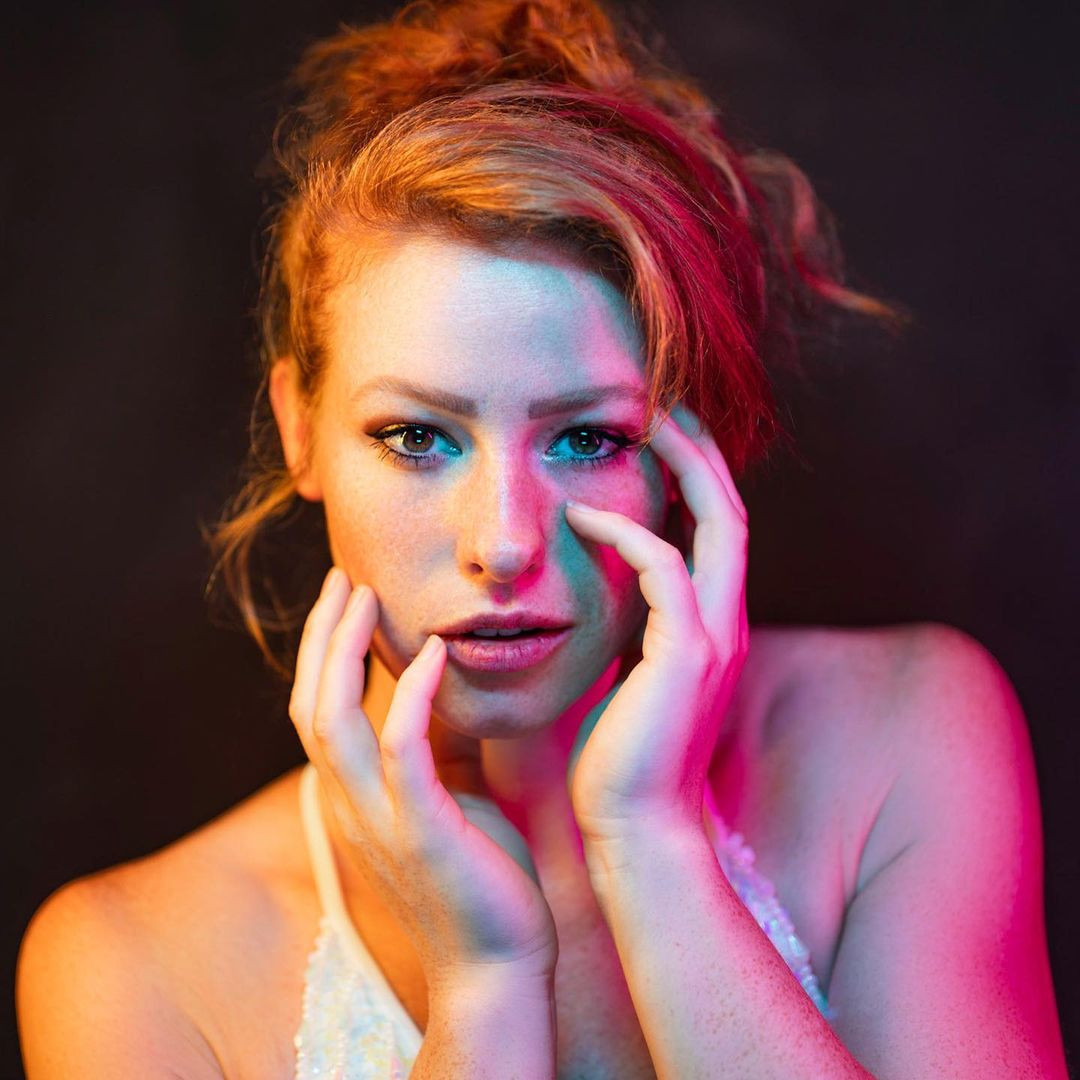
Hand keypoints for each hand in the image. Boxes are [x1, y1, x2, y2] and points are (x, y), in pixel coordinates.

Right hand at [288, 568, 558, 991]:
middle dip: (320, 636)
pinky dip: (410, 695)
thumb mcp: (446, 800)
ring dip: (344, 652)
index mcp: (355, 798)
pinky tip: (432, 654)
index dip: (321, 653)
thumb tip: (444, 693)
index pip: (317, 711)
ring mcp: (378, 821)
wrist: (498, 964)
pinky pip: (401, 750)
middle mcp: (350, 806)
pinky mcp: (420, 833)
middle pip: (309, 704)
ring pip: (333, 719)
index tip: (344, 598)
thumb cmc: (479, 878)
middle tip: (342, 578)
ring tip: (365, 597)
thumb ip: (434, 750)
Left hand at [564, 403, 748, 846]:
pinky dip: (628, 533)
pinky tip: (582, 514)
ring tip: (644, 425)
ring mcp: (713, 638)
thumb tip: (600, 593)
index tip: (664, 436)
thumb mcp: (632, 681)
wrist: (635, 827)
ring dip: (683, 469)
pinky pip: (665, 569)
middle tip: (665, 405)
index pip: (717, 534)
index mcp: (712, 628)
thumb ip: (631, 634)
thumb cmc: (621, 758)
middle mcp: (725, 624)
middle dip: (703, 454)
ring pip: (717, 527)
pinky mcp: (686, 655)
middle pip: (731, 513)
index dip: (699, 479)